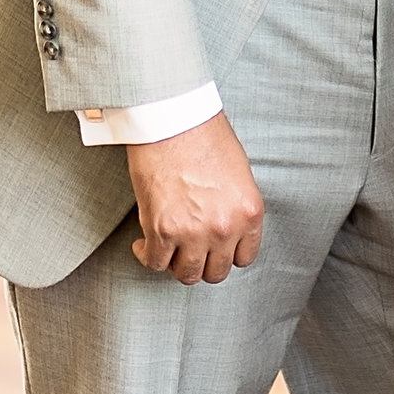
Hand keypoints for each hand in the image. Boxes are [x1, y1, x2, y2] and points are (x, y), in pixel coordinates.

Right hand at [127, 112, 264, 283]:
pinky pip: (155, 263)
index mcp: (249, 213)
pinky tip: (144, 244)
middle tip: (190, 250)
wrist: (173, 119)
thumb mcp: (238, 174)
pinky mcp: (161, 231)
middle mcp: (225, 228)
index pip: (244, 258)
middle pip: (216, 272)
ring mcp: (193, 233)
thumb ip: (234, 207)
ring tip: (169, 250)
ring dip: (176, 264)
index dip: (227, 254)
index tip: (215, 249)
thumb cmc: (204, 135)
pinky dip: (148, 256)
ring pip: (187, 274)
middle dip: (202, 263)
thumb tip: (224, 226)